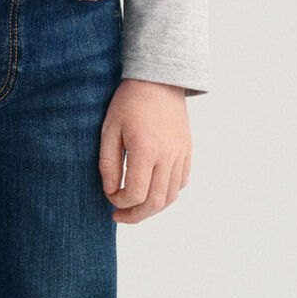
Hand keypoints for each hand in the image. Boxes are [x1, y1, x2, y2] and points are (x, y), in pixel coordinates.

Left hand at [99, 78, 192, 222]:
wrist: (158, 80)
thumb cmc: (129, 102)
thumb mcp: (109, 129)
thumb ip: (108, 163)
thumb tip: (110, 191)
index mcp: (146, 150)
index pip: (135, 194)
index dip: (120, 202)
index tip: (109, 196)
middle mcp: (168, 156)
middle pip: (155, 202)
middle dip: (135, 215)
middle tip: (119, 216)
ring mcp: (181, 155)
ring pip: (170, 196)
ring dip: (152, 208)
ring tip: (135, 208)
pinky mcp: (187, 152)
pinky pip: (181, 183)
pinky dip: (166, 194)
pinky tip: (151, 190)